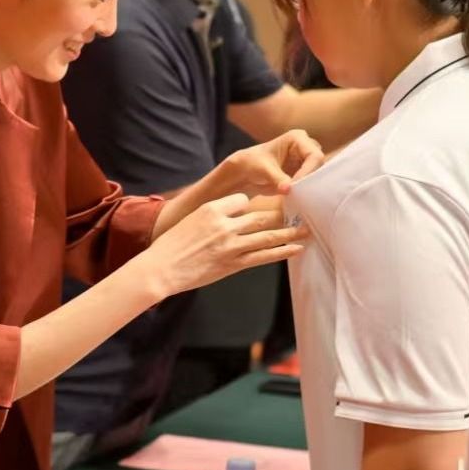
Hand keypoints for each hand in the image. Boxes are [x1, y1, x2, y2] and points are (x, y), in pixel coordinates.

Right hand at [132, 192, 309, 299]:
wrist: (161, 269)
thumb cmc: (172, 245)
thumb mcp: (191, 220)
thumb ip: (214, 214)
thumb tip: (234, 211)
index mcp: (212, 209)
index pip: (242, 200)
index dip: (252, 203)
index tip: (260, 205)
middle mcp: (224, 225)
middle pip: (260, 215)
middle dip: (282, 213)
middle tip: (301, 210)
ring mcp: (230, 246)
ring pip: (267, 235)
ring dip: (290, 232)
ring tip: (307, 229)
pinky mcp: (233, 264)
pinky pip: (263, 257)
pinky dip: (281, 252)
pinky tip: (296, 248)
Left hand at [220, 129, 323, 196]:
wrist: (245, 171)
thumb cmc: (252, 163)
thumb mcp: (264, 170)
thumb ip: (277, 178)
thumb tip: (288, 189)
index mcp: (297, 138)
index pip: (314, 156)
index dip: (309, 172)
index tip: (296, 186)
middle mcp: (306, 146)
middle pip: (320, 165)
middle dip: (311, 180)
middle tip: (300, 194)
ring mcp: (307, 160)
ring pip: (319, 175)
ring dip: (310, 187)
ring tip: (300, 197)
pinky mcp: (305, 172)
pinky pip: (313, 183)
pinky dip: (307, 191)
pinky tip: (300, 199)